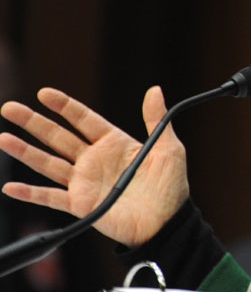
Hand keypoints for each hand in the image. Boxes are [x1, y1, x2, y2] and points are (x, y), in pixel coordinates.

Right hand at [0, 86, 189, 246]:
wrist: (167, 222)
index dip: (64, 106)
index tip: (44, 93)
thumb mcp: (168, 148)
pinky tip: (11, 187)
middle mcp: (95, 160)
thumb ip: (156, 119)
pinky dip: (30, 193)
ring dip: (25, 151)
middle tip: (10, 109)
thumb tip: (154, 90)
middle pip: (58, 136)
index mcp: (114, 143)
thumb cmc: (171, 186)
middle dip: (34, 122)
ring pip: (48, 163)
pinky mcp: (81, 204)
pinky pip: (51, 197)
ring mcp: (85, 182)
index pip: (83, 119)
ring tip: (4, 138)